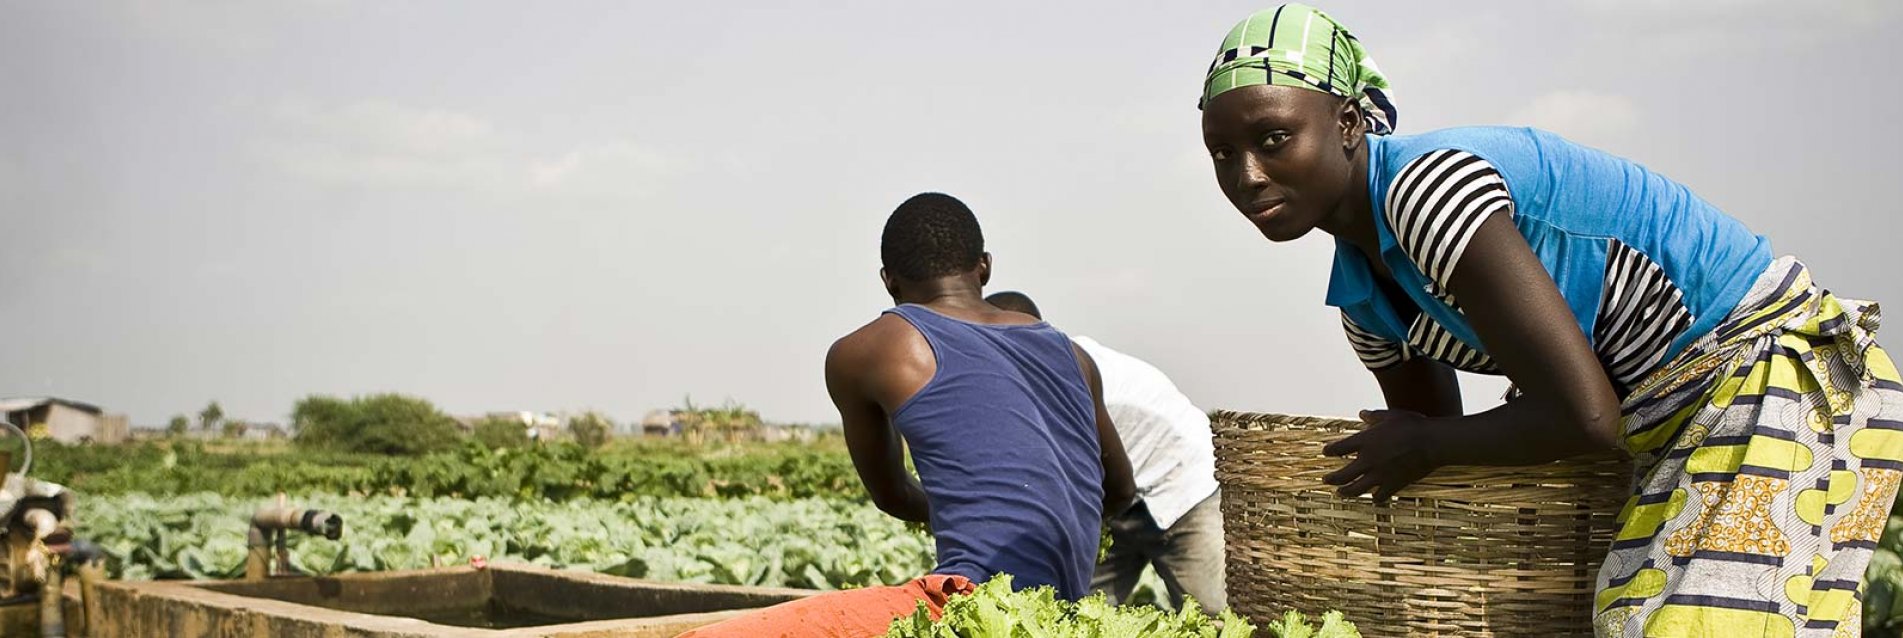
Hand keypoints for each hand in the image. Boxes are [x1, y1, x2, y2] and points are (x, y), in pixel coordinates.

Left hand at [1322, 409, 1441, 502]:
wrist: (1431, 442)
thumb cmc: (1412, 425)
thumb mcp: (1390, 416)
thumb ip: (1374, 416)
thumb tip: (1362, 413)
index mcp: (1364, 441)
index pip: (1339, 448)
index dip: (1330, 451)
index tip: (1326, 452)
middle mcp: (1368, 460)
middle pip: (1342, 475)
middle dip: (1331, 479)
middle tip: (1325, 480)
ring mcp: (1379, 474)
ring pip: (1356, 490)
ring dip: (1346, 492)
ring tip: (1341, 493)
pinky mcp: (1393, 485)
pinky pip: (1379, 496)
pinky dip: (1376, 498)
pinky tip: (1374, 498)